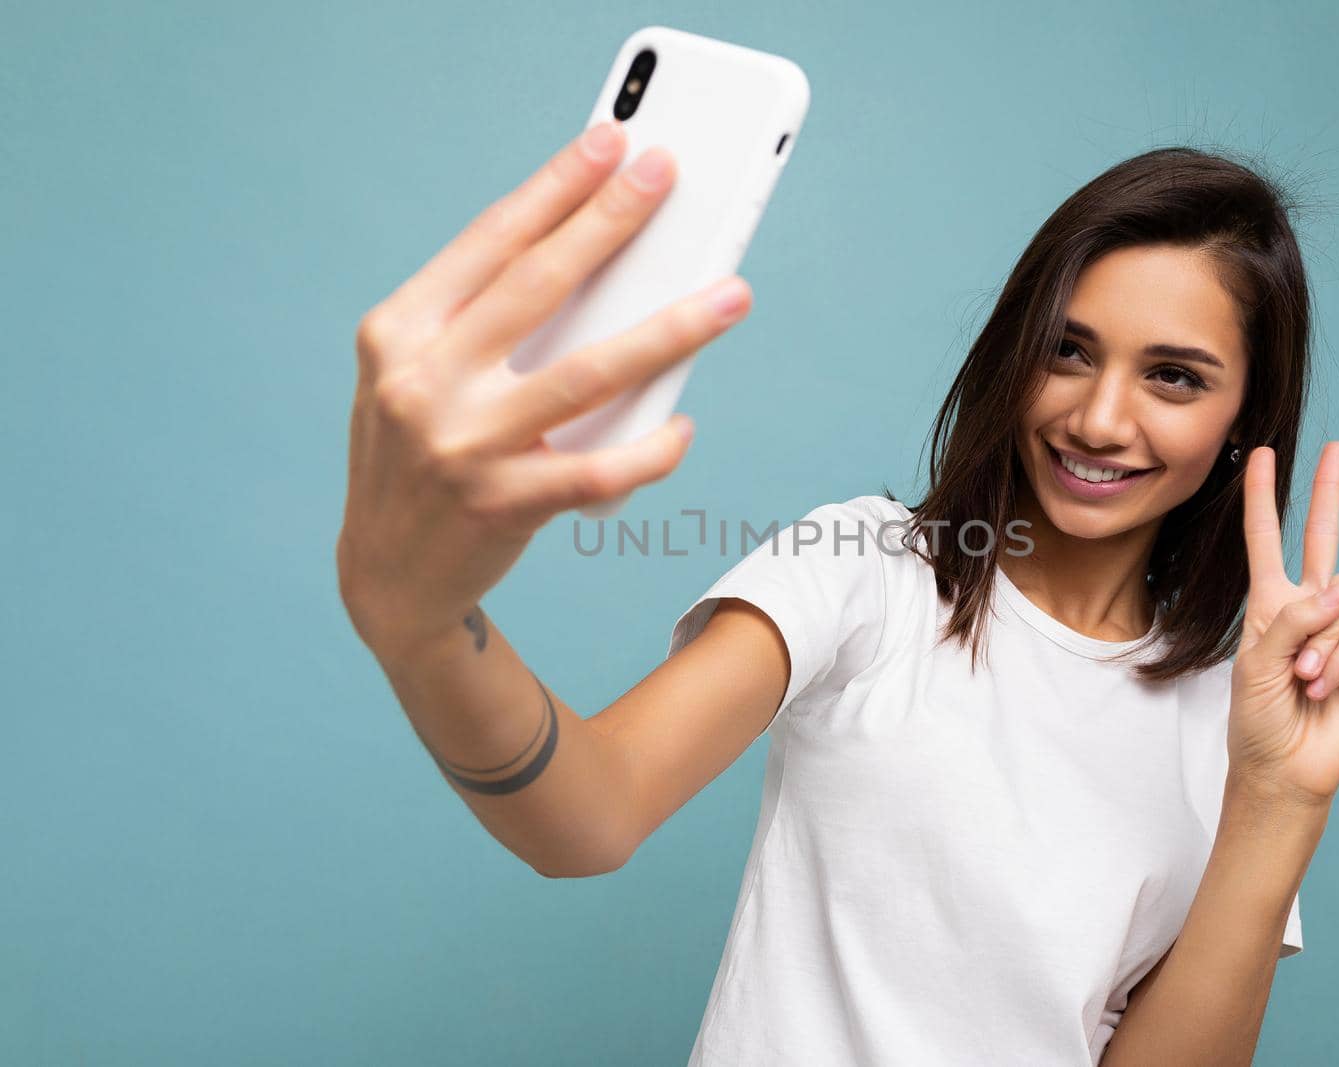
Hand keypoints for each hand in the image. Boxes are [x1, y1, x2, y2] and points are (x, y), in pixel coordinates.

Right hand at [336, 120, 752, 659]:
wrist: (385, 579)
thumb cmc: (421, 457)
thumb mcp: (423, 379)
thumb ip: (485, 326)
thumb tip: (602, 268)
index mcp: (399, 332)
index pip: (490, 240)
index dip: (556, 186)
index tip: (609, 140)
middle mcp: (423, 381)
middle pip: (539, 284)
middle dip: (611, 220)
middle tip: (667, 173)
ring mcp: (462, 445)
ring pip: (589, 372)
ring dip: (671, 330)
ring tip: (730, 296)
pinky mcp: (502, 506)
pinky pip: (600, 469)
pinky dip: (651, 449)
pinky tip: (682, 427)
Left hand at [1227, 442, 1338, 807]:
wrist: (1284, 767)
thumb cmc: (1257, 718)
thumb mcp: (1255, 665)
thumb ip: (1291, 622)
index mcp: (1271, 604)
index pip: (1266, 542)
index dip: (1264, 500)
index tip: (1261, 456)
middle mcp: (1309, 609)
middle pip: (1326, 539)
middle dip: (1330, 491)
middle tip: (1338, 446)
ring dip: (1319, 641)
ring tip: (1301, 679)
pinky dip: (1337, 662)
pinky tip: (1321, 689)